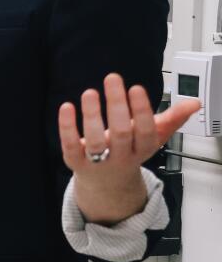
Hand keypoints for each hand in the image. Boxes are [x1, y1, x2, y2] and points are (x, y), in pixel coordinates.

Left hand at [58, 72, 200, 223]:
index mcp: (143, 148)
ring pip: (95, 141)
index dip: (141, 111)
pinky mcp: (75, 161)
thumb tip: (194, 103)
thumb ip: (172, 119)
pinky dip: (67, 126)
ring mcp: (98, 161)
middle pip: (121, 132)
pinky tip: (67, 106)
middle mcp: (122, 156)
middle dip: (117, 105)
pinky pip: (70, 145)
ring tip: (90, 92)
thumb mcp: (153, 137)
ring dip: (92, 115)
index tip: (136, 88)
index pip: (146, 131)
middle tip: (113, 78)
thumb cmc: (131, 150)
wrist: (107, 183)